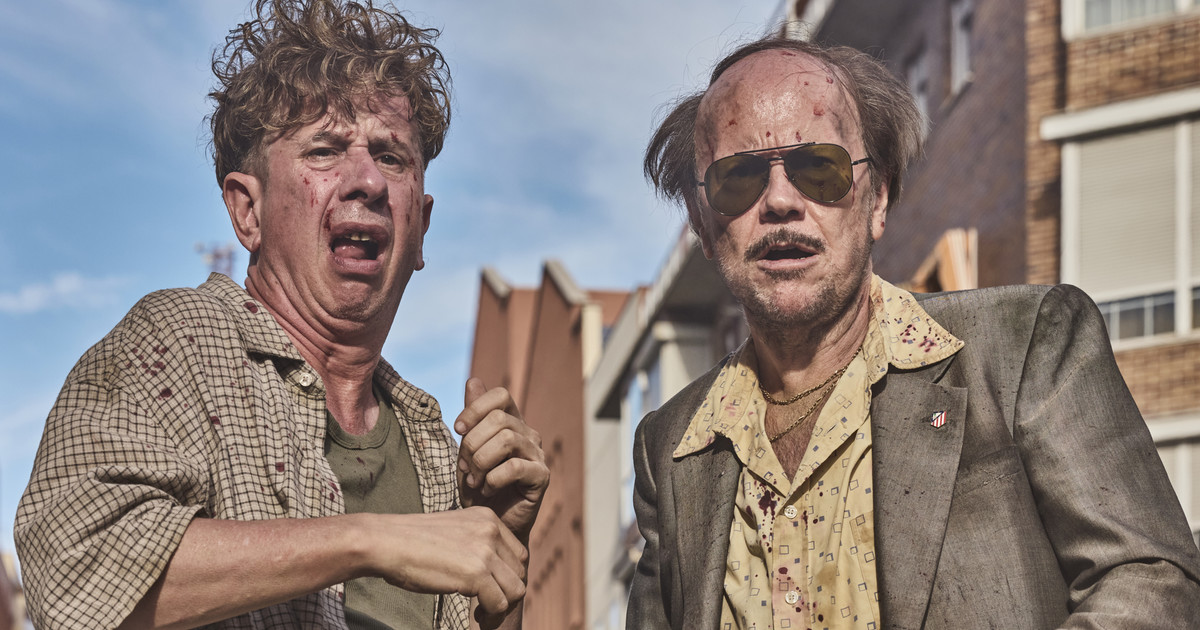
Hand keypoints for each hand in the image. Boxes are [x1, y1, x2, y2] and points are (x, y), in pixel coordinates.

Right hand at [364, 508, 527, 616]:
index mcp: (487, 518)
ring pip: (515, 590)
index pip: (517, 554)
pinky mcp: (476, 574)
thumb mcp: (454, 532)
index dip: (507, 576)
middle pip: (519, 572)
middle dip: (507, 593)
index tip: (491, 589)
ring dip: (501, 607)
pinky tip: (476, 615)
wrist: (386, 542)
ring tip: (483, 614)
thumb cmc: (411, 541)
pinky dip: (490, 616)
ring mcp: (485, 552)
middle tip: (487, 605)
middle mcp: (491, 531)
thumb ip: (476, 543)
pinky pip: (499, 604)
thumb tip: (492, 571)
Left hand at [455, 377, 549, 540]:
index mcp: (512, 422)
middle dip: (472, 443)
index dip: (476, 407)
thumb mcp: (469, 450)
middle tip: (464, 467)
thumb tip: (473, 380)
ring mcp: (537, 455)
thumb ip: (473, 418)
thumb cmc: (479, 487)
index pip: (500, 395)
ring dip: (481, 461)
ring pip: (506, 439)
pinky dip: (493, 479)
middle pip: (498, 419)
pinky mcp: (541, 477)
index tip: (458, 429)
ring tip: (474, 480)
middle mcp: (528, 434)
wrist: (491, 525)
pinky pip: (514, 467)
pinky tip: (487, 490)